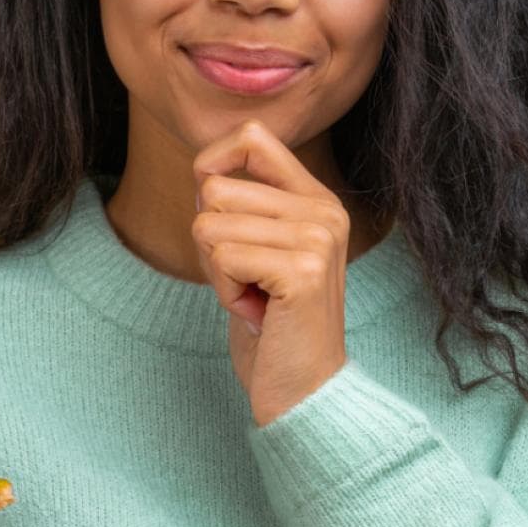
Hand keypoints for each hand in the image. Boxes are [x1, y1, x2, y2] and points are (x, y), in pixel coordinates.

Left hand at [191, 119, 352, 426]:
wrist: (304, 390)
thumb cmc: (271, 322)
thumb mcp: (258, 251)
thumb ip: (242, 207)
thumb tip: (203, 170)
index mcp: (317, 199)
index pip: (252, 136)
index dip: (213, 163)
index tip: (214, 210)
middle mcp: (324, 211)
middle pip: (215, 189)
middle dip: (211, 242)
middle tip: (247, 281)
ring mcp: (318, 239)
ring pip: (210, 223)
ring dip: (217, 271)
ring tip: (254, 298)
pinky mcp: (303, 270)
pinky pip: (222, 256)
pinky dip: (225, 291)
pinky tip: (257, 313)